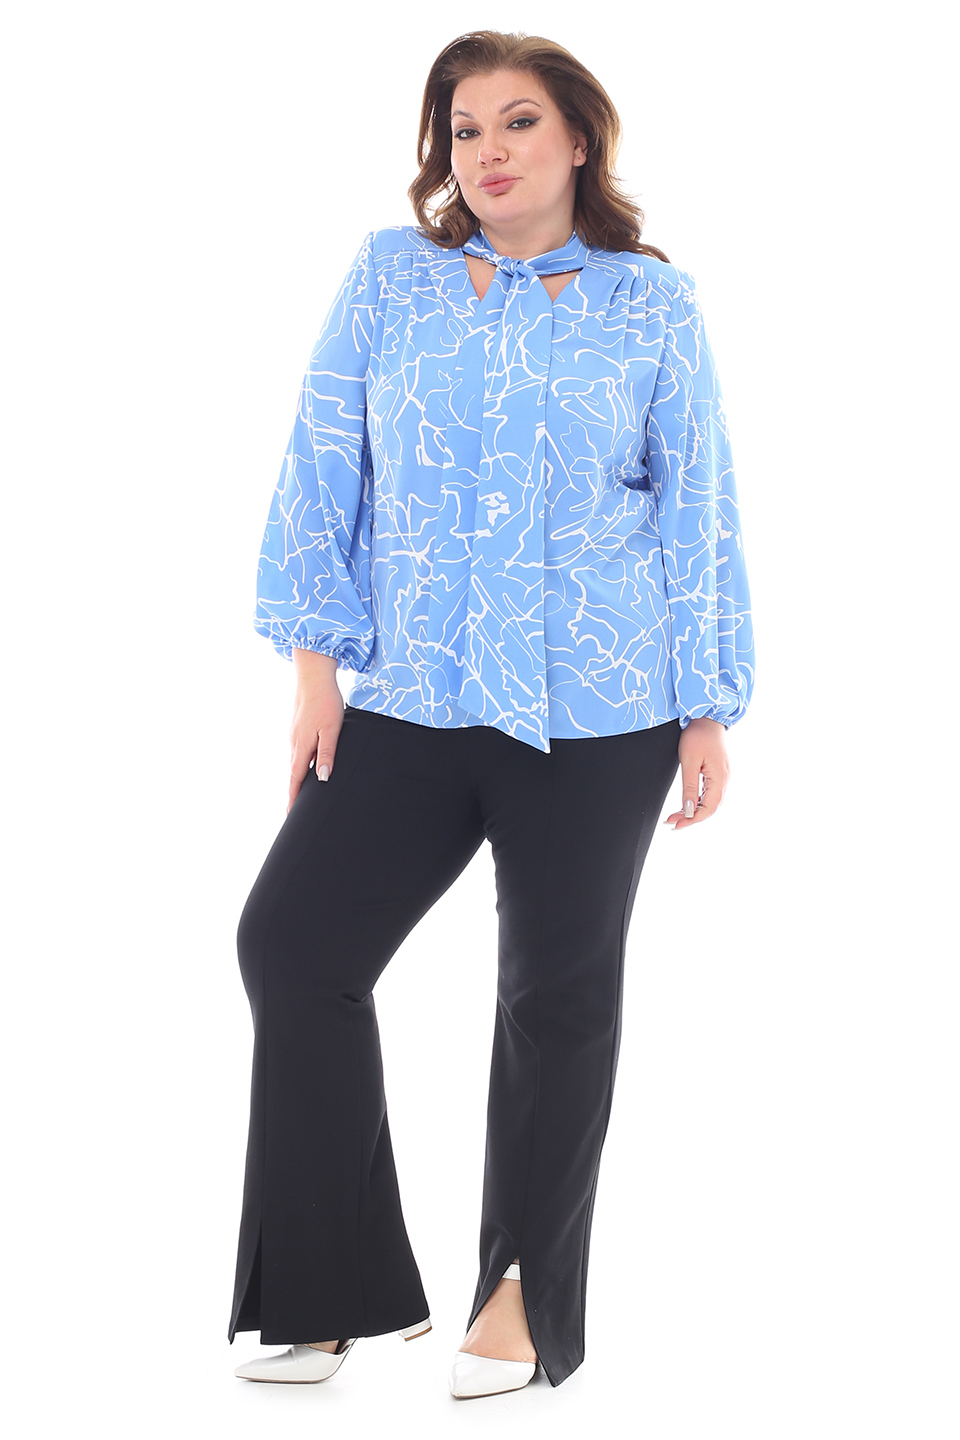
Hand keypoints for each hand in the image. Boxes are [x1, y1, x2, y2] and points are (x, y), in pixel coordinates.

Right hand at [288, 651, 343, 811]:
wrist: (313, 675)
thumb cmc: (326, 702)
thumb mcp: (331, 730)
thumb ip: (327, 754)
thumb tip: (322, 779)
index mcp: (301, 747)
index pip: (296, 779)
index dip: (293, 798)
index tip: (290, 815)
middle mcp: (294, 743)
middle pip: (293, 774)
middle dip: (294, 793)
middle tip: (294, 812)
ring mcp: (294, 735)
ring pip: (295, 763)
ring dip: (297, 779)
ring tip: (301, 795)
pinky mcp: (298, 728)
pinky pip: (298, 752)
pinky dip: (300, 765)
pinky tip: (306, 766)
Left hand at [663, 717, 729, 829]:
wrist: (706, 717)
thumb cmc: (697, 736)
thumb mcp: (689, 761)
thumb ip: (689, 787)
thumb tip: (689, 811)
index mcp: (719, 778)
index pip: (709, 809)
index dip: (692, 820)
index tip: (676, 825)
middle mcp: (724, 780)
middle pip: (710, 808)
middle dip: (691, 818)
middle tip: (671, 822)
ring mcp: (721, 777)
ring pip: (709, 802)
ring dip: (693, 811)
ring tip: (675, 816)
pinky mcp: (716, 773)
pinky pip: (709, 793)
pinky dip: (697, 802)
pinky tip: (686, 805)